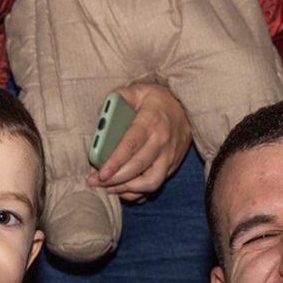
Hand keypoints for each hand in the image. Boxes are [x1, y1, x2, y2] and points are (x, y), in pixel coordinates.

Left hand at [89, 83, 192, 200]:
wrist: (187, 108)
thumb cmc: (158, 100)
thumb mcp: (139, 90)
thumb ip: (119, 98)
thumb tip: (101, 113)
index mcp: (150, 121)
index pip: (131, 145)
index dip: (115, 161)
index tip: (100, 172)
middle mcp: (162, 142)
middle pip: (137, 167)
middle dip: (115, 179)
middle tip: (95, 181)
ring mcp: (169, 157)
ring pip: (149, 182)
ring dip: (126, 188)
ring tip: (108, 187)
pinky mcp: (171, 166)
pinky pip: (155, 185)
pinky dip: (137, 191)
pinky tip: (122, 188)